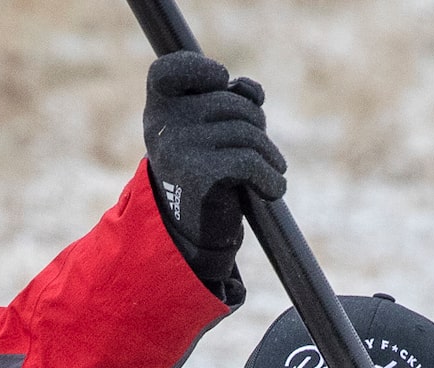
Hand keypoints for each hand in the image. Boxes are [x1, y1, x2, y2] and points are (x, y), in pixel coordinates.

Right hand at [143, 52, 285, 290]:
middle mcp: (162, 125)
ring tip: (271, 172)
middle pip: (230, 103)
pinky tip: (273, 189)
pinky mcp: (196, 176)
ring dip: (269, 155)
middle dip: (255, 124)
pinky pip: (249, 163)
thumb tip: (251, 92)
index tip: (222, 81)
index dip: (200, 69)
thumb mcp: (210, 129)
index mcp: (159, 108)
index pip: (169, 70)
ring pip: (247, 133)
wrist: (189, 233)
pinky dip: (270, 178)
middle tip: (258, 148)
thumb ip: (227, 99)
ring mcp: (177, 149)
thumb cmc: (205, 171)